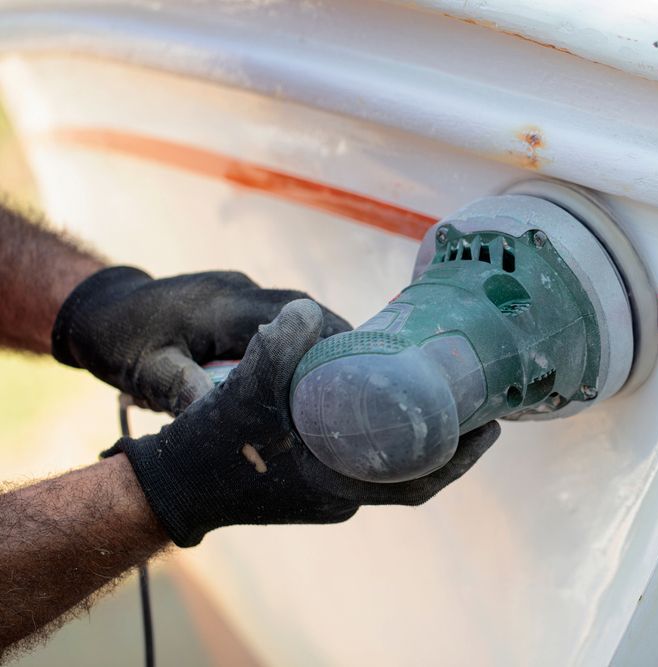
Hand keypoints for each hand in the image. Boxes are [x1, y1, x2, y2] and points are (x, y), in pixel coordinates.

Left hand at [51, 267, 350, 413]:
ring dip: (320, 337)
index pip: (294, 318)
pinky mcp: (237, 296)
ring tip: (343, 378)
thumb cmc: (121, 342)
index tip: (357, 371)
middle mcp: (240, 290)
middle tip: (363, 380)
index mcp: (224, 308)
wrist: (99, 307)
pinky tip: (306, 368)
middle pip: (307, 309)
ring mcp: (240, 289)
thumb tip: (223, 418)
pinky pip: (280, 312)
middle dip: (337, 340)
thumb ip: (184, 389)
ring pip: (297, 309)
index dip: (330, 342)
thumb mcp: (147, 371)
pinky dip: (300, 336)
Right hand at [113, 299, 499, 546]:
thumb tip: (307, 310)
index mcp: (340, 487)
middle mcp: (340, 496)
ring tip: (440, 396)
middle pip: (412, 472)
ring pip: (388, 466)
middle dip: (449, 442)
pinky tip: (382, 401)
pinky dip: (382, 435)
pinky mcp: (309, 483)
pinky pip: (361, 460)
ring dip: (417, 437)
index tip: (491, 427)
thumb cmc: (211, 449)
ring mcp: (325, 492)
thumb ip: (277, 350)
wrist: (169, 487)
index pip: (420, 482)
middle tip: (477, 402)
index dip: (461, 458)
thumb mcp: (245, 394)